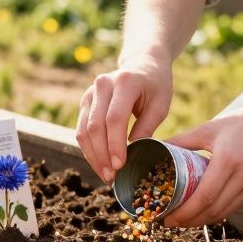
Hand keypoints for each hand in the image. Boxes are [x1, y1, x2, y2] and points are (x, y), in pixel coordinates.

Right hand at [76, 55, 172, 183]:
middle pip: (95, 126)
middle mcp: (102, 84)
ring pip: (84, 131)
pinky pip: (81, 130)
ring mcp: (90, 93)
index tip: (120, 166)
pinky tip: (100, 164)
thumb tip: (133, 152)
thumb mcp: (160, 104)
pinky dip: (89, 150)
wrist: (142, 64)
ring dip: (93, 156)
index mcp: (125, 81)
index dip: (115, 145)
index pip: (114, 118)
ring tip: (106, 176)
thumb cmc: (156, 86)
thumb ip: (147, 127)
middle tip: (112, 177)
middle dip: (102, 155)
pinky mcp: (85, 102)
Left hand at [161, 99, 242, 227]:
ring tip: (181, 219)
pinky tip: (201, 212)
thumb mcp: (207, 128)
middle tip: (169, 221)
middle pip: (212, 210)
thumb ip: (181, 140)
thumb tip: (155, 148)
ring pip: (223, 213)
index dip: (184, 212)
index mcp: (228, 160)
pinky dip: (215, 213)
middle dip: (188, 221)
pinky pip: (232, 208)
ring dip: (201, 221)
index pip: (204, 197)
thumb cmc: (238, 123)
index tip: (166, 217)